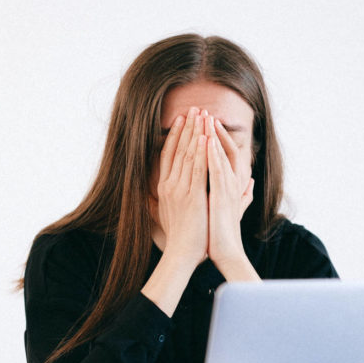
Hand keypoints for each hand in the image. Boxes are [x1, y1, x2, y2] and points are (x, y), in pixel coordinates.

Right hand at [152, 107, 208, 268]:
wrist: (181, 254)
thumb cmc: (179, 238)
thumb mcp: (168, 215)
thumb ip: (166, 201)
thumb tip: (157, 195)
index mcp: (165, 188)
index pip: (169, 155)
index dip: (176, 135)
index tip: (183, 119)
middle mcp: (169, 185)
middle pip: (177, 150)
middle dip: (187, 127)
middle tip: (194, 108)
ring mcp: (180, 190)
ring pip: (187, 155)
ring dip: (195, 132)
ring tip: (202, 114)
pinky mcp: (192, 196)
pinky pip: (197, 169)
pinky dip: (201, 152)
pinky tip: (206, 137)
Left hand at [205, 115, 253, 271]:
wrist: (226, 253)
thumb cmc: (224, 233)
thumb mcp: (232, 208)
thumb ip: (242, 195)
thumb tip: (251, 184)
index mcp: (230, 184)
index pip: (224, 154)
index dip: (216, 137)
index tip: (205, 123)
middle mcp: (231, 183)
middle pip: (223, 149)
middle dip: (212, 130)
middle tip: (203, 111)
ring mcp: (227, 189)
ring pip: (220, 156)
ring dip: (212, 136)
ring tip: (205, 118)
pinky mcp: (221, 196)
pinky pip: (216, 171)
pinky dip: (212, 155)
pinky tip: (206, 141)